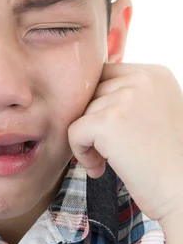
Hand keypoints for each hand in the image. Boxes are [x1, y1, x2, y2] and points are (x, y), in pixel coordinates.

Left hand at [67, 63, 182, 224]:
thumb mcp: (157, 114)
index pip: (105, 75)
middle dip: (93, 123)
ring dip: (89, 141)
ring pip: (81, 113)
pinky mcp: (108, 123)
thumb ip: (129, 97)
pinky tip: (99, 169)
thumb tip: (85, 95)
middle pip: (91, 94)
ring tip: (110, 163)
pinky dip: (81, 153)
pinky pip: (74, 131)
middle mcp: (142, 80)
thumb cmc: (170, 162)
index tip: (112, 132)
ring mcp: (125, 99)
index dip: (99, 103)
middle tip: (109, 152)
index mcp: (155, 74)